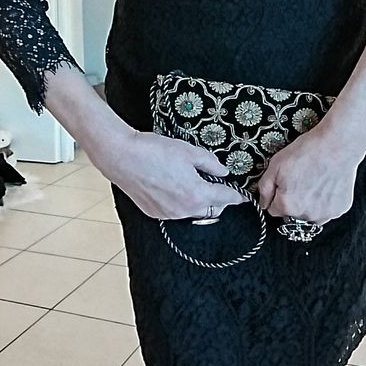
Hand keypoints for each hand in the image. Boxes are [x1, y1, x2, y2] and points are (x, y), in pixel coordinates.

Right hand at [85, 123, 243, 220]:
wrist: (122, 156)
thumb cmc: (154, 151)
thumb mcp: (189, 151)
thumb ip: (211, 163)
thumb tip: (222, 172)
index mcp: (197, 194)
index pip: (225, 198)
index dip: (237, 196)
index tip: (243, 196)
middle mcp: (184, 210)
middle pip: (211, 210)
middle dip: (218, 199)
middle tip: (217, 184)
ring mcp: (168, 214)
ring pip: (193, 212)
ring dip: (199, 201)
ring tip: (193, 182)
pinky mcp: (154, 213)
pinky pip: (176, 211)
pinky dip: (181, 202)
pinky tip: (174, 186)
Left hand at [257, 124, 365, 225]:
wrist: (337, 144)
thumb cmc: (308, 152)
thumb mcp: (275, 164)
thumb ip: (264, 188)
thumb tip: (263, 203)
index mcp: (288, 205)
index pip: (273, 210)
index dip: (276, 196)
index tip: (285, 184)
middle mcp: (306, 214)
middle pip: (292, 214)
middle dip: (293, 201)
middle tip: (301, 180)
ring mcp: (325, 214)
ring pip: (310, 215)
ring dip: (310, 205)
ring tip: (315, 182)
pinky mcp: (340, 209)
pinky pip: (327, 211)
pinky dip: (325, 202)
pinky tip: (326, 185)